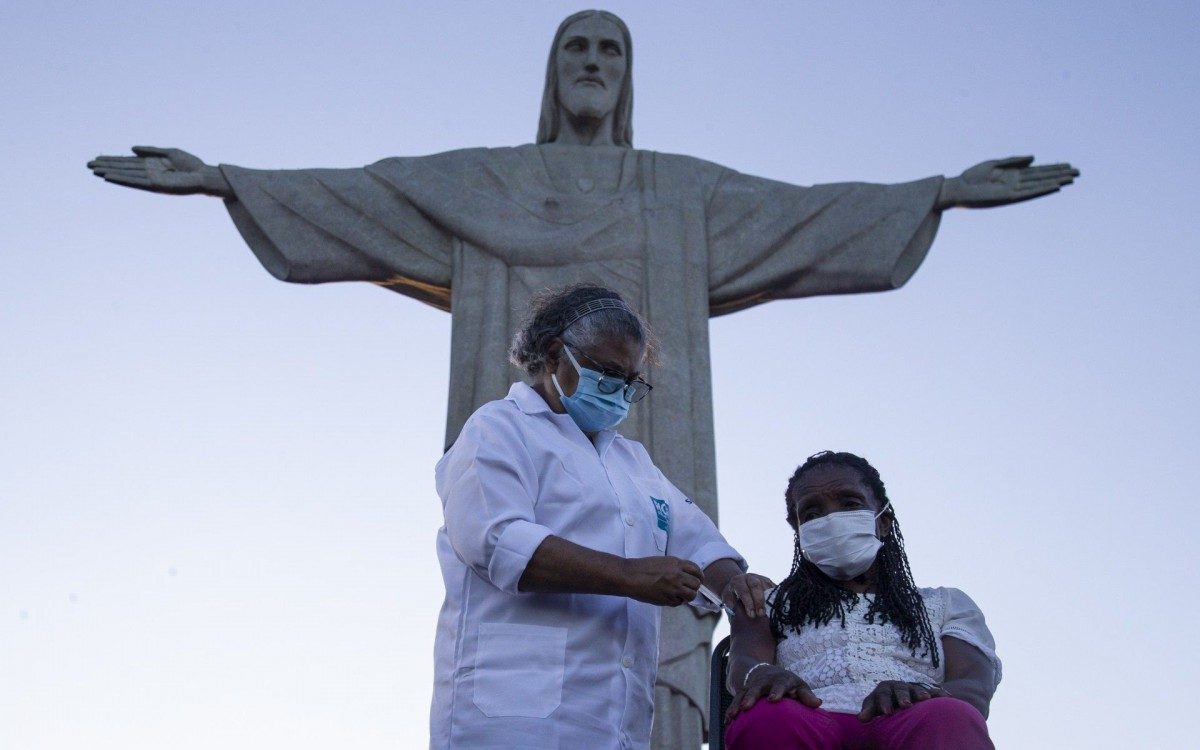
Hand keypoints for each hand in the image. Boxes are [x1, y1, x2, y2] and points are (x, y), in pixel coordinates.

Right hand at [87, 146, 229, 195]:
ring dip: (110, 173)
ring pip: (126, 175)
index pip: (127, 162)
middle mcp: (149, 172)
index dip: (112, 160)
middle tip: (87, 165)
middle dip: (106, 166)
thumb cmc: (191, 164)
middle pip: (123, 168)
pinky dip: (123, 179)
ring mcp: (151, 180)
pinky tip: (110, 177)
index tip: (97, 159)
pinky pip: (136, 182)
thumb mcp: (169, 152)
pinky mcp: (156, 186)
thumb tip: (131, 149)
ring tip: (94, 171)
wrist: (205, 175)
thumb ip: (150, 150)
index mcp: (152, 164)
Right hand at [621, 555, 701, 605]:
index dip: (699, 576)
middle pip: (696, 583)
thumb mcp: (663, 561)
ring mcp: (674, 588)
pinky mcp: (668, 599)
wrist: (631, 576)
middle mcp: (678, 575)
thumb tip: (685, 576)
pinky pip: (679, 602)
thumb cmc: (643, 567)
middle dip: (694, 587)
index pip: (696, 570)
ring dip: (688, 596)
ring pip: (691, 595)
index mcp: (676, 563)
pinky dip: (677, 601)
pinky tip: (669, 598)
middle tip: (688, 589)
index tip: (698, 579)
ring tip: (681, 595)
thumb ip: (675, 567)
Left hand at [721, 572, 773, 618]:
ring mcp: (760, 578)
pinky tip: (777, 607)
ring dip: (769, 599)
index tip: (751, 615)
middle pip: (755, 586)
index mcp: (737, 581)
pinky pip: (774, 588)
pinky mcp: (769, 581)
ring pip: (766, 586)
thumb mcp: (728, 599)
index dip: (748, 603)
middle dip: (759, 601)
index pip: (743, 590)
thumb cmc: (733, 596)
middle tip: (761, 614)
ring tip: (771, 612)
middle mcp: (749, 577)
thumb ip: (732, 606)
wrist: (738, 584)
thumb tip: (739, 616)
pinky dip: (776, 597)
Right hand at [726, 665, 820, 721]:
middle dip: (751, 697)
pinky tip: (727, 720)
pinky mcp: (743, 691)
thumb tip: (818, 704)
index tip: (773, 699)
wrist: (767, 671)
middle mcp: (764, 681)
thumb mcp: (799, 686)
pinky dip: (731, 709)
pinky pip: (736, 699)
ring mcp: (752, 685)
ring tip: (732, 716)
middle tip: (746, 707)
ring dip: (737, 704)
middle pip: (757, 687)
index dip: (776, 691)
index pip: (779, 684)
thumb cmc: (788, 684)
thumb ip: (807, 696)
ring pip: (743, 693)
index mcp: (781, 680)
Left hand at [857, 680, 947, 721]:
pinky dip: (939, 693)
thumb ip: (869, 711)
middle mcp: (899, 686)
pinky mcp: (926, 690)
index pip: (882, 694)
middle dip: (902, 696)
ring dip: (921, 692)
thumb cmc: (883, 705)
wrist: (897, 695)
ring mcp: (913, 687)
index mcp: (884, 689)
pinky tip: (947, 696)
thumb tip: (861, 718)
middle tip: (906, 705)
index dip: (884, 702)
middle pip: (900, 689)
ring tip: (925, 698)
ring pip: (917, 688)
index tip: (886, 712)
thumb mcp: (875, 707)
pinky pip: (934, 690)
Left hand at [939, 155, 1078, 208]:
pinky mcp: (1008, 197)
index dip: (1053, 168)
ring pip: (1039, 185)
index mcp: (1012, 174)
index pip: (1037, 171)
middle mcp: (1016, 183)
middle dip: (1059, 174)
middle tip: (1078, 172)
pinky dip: (1041, 189)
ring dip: (1055, 181)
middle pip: (1042, 177)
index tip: (1068, 165)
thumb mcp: (994, 163)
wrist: (957, 188)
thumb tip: (1034, 157)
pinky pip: (1029, 193)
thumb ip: (1014, 161)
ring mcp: (1013, 190)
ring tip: (1071, 179)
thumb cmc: (971, 176)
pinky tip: (1054, 186)